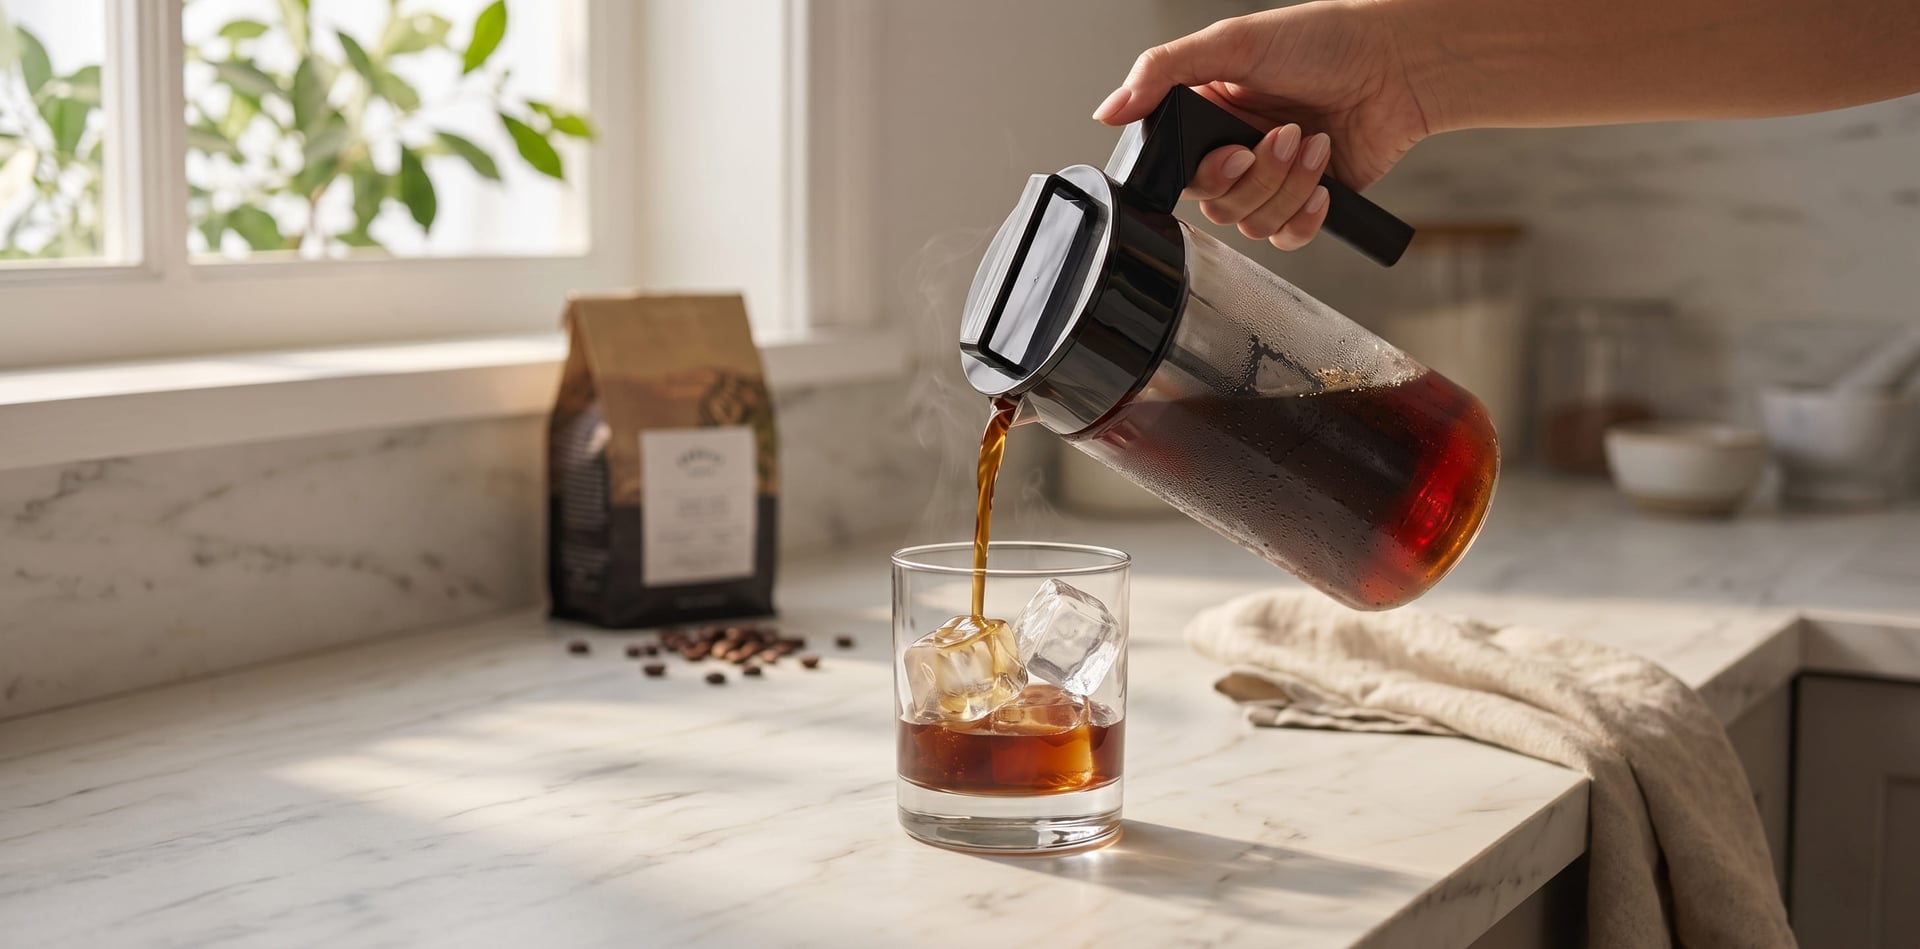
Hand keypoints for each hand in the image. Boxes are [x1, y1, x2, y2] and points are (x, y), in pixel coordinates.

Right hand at [1094, 2, 1431, 250]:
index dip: (1202, 174)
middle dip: (1256, 176)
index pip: (1176, 170)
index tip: (1232, 153)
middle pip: (1214, 204)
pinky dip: (1305, 215)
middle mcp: (1234, 150)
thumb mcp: (1231, 42)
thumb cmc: (1324, 40)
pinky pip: (1286, 237)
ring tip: (1314, 141)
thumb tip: (1110, 109)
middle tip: (1284, 136)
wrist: (1397, 65)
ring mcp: (1272, 181)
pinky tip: (1324, 180)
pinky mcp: (1307, 203)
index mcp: (1205, 114)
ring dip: (1289, 185)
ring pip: (1251, 223)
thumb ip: (1162, 71)